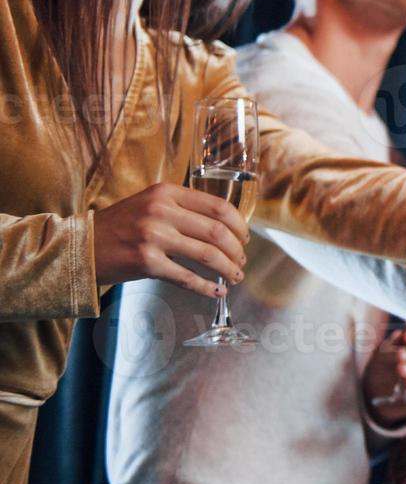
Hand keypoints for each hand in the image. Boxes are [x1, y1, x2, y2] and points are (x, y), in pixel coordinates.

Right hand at [92, 182, 248, 297]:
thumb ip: (184, 207)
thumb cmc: (122, 226)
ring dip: (228, 268)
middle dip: (237, 251)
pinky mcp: (146, 262)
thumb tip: (226, 226)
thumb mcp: (151, 203)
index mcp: (166, 192)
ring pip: (207, 255)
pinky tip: (217, 291)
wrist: (82, 246)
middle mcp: (161, 211)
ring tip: (235, 276)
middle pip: (218, 232)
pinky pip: (187, 277)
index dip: (239, 225)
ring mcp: (153, 237)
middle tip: (241, 261)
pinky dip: (207, 287)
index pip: (218, 206)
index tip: (245, 238)